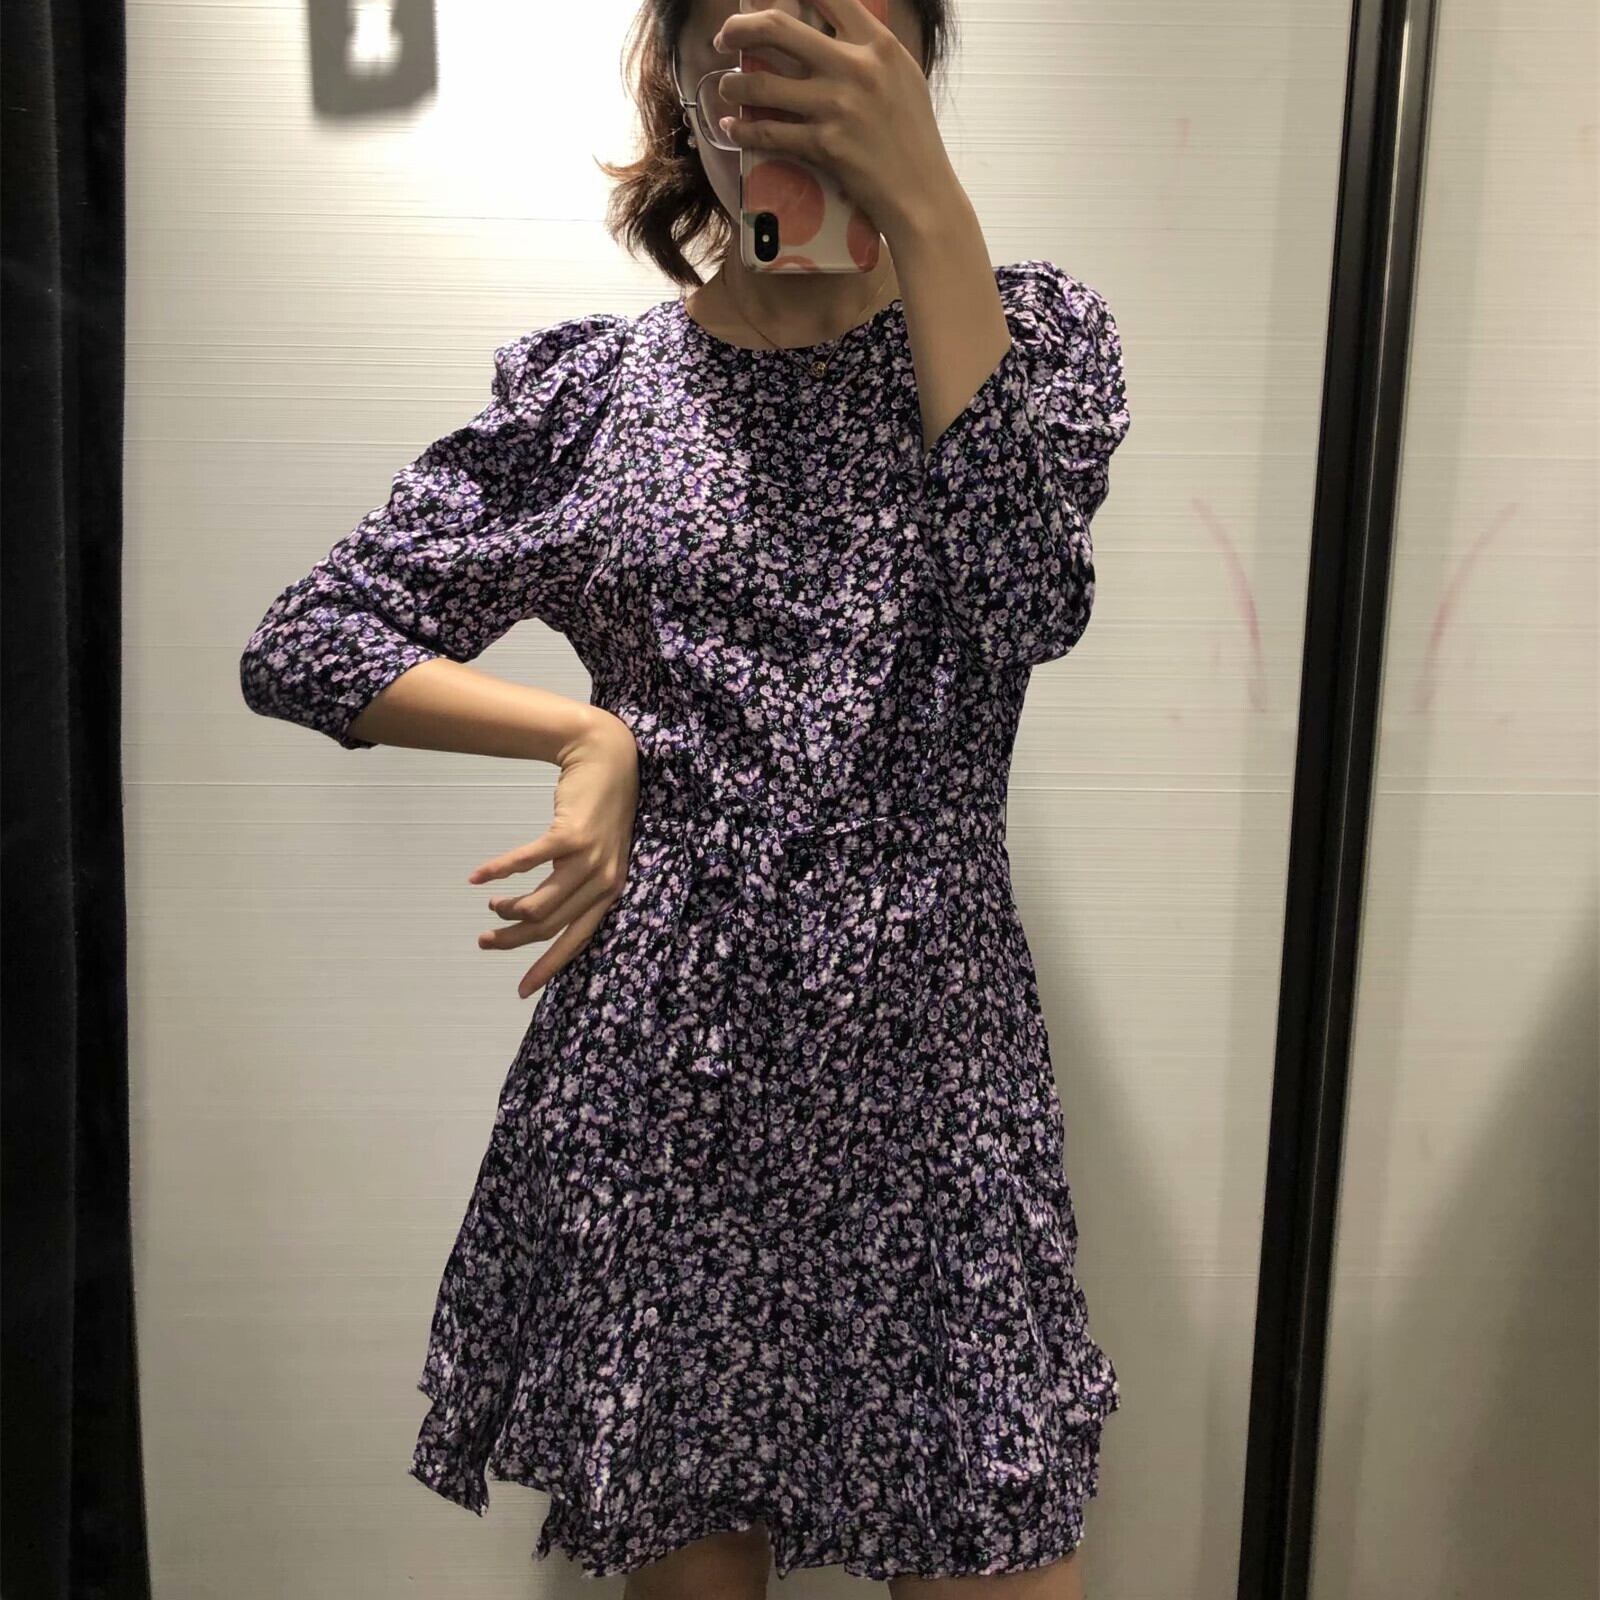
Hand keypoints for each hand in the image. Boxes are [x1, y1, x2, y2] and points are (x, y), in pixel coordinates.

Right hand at [467, 708, 639, 997]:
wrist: (610, 760)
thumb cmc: (599, 810)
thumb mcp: (597, 855)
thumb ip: (575, 886)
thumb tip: (537, 916)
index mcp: (609, 892)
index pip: (577, 941)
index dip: (547, 967)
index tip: (522, 990)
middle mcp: (603, 881)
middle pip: (548, 927)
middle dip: (513, 941)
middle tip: (485, 941)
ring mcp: (588, 859)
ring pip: (537, 905)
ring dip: (507, 909)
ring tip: (491, 905)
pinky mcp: (570, 835)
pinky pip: (526, 863)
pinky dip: (498, 871)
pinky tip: (477, 877)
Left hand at [710, 0, 961, 243]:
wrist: (920, 193)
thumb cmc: (913, 136)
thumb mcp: (902, 75)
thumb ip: (867, 49)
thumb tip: (828, 29)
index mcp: (878, 44)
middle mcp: (855, 68)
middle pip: (777, 27)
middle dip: (739, 28)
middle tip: (724, 40)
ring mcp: (836, 107)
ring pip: (761, 83)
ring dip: (733, 84)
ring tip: (727, 87)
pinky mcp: (823, 145)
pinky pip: (767, 131)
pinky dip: (742, 129)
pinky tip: (732, 128)